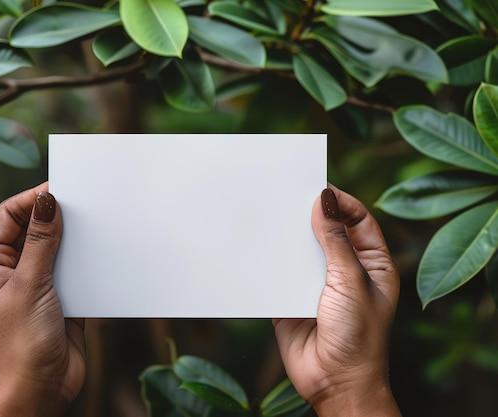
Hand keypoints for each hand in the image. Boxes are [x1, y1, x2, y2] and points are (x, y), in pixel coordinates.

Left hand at [0, 183, 84, 416]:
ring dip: (73, 239)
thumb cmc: (22, 342)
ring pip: (55, 247)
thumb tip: (47, 201)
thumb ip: (40, 241)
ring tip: (94, 225)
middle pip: (31, 228)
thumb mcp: (31, 284)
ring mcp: (36, 284)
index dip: (30, 199)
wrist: (43, 388)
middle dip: (54, 216)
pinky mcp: (60, 296)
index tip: (59, 189)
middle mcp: (10, 271)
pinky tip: (101, 252)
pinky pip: (72, 268)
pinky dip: (85, 260)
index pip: (6, 216)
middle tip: (81, 203)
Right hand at [274, 186, 400, 416]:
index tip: (317, 187)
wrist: (334, 383)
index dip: (341, 201)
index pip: (358, 220)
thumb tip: (324, 200)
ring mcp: (316, 284)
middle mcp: (344, 270)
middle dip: (309, 215)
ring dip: (286, 236)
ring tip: (269, 216)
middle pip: (326, 231)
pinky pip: (278, 273)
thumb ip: (334, 241)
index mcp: (371, 264)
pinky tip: (257, 246)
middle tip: (287, 195)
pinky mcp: (290, 298)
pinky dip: (268, 261)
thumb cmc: (358, 336)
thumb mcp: (350, 281)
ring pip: (300, 250)